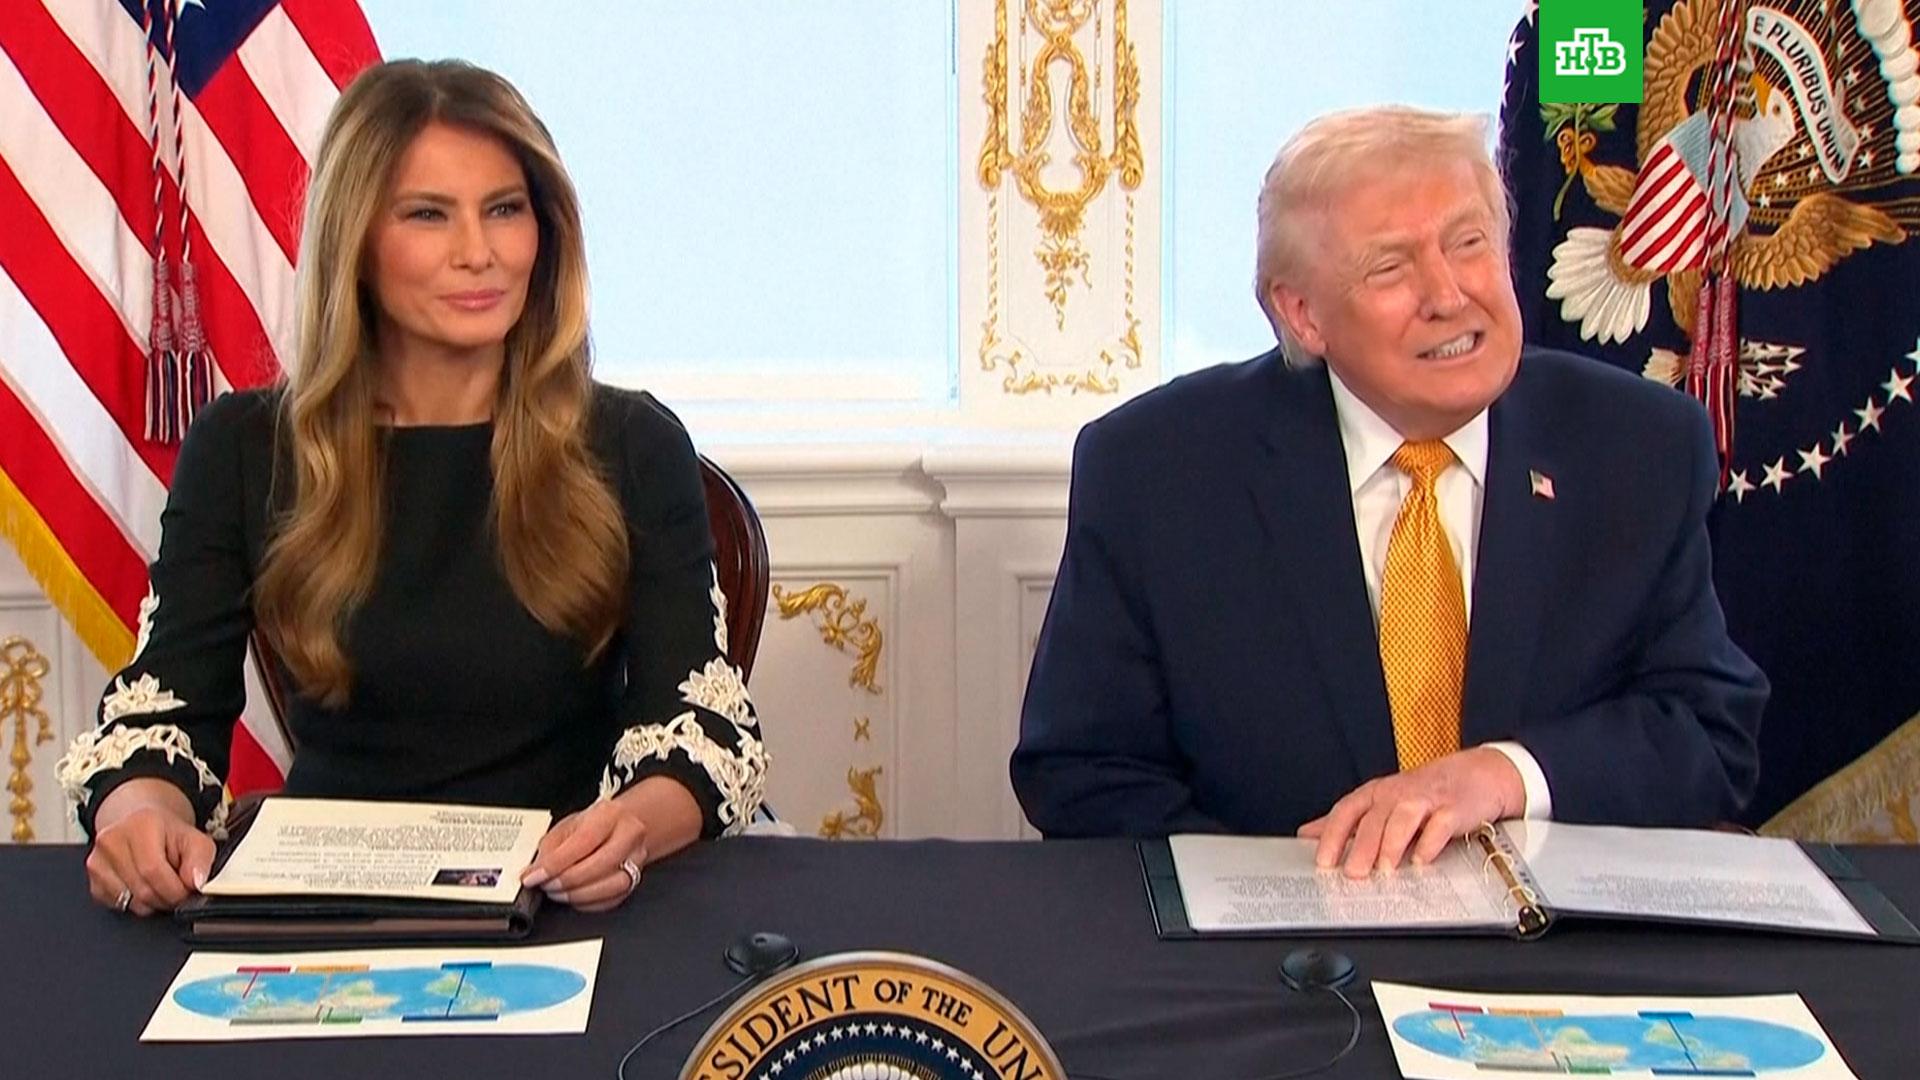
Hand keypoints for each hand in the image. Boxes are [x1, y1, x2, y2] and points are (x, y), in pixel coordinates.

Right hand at [86, 778, 214, 915]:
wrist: (141, 826)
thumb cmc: (166, 833)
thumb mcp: (194, 838)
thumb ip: (201, 859)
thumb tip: (196, 882)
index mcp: (140, 825)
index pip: (154, 871)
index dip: (175, 889)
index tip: (187, 891)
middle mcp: (112, 840)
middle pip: (142, 889)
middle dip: (167, 898)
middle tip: (178, 890)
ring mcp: (97, 861)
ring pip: (131, 902)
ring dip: (153, 903)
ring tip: (161, 884)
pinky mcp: (92, 880)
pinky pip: (119, 906)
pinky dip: (136, 903)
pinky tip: (144, 886)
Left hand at [521, 799, 648, 912]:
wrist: (625, 826)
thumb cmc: (595, 824)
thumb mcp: (568, 825)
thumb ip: (550, 847)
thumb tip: (535, 871)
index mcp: (609, 815)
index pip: (583, 842)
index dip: (555, 864)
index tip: (533, 876)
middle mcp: (629, 835)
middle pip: (601, 865)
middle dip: (567, 880)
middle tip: (546, 885)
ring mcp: (637, 859)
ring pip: (613, 886)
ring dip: (579, 895)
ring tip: (558, 893)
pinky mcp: (637, 880)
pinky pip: (613, 899)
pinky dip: (589, 903)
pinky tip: (574, 897)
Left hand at [1298, 747, 1524, 877]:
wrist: (1479, 774)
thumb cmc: (1425, 792)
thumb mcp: (1382, 801)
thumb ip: (1348, 820)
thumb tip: (1308, 834)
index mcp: (1376, 793)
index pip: (1347, 811)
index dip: (1333, 835)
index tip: (1323, 862)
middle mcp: (1397, 794)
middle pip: (1374, 819)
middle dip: (1362, 847)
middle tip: (1353, 874)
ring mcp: (1426, 799)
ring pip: (1403, 819)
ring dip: (1392, 844)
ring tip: (1384, 870)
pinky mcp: (1454, 808)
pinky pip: (1440, 825)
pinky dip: (1430, 843)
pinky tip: (1421, 861)